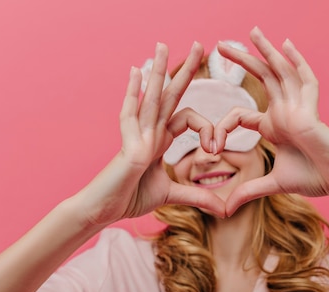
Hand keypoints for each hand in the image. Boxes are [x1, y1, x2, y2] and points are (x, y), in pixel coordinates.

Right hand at [75, 42, 226, 223]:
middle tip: (201, 45)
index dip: (206, 129)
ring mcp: (137, 137)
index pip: (188, 118)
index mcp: (160, 140)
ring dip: (158, 71)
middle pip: (170, 95)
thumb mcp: (172, 196)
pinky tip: (136, 71)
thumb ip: (197, 197)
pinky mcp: (128, 148)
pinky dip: (133, 94)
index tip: (214, 148)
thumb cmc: (129, 198)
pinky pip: (130, 116)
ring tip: (163, 45)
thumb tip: (225, 209)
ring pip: (151, 98)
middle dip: (186, 71)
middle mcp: (149, 132)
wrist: (103, 210)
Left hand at [214, 27, 328, 215]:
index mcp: (273, 126)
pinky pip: (304, 79)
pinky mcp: (310, 110)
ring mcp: (298, 107)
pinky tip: (285, 44)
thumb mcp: (272, 184)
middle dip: (241, 60)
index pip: (241, 115)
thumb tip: (224, 211)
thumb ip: (248, 192)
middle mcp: (283, 111)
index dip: (223, 128)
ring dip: (265, 51)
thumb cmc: (314, 178)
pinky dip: (296, 61)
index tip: (212, 147)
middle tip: (219, 45)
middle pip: (260, 79)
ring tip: (252, 31)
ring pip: (279, 71)